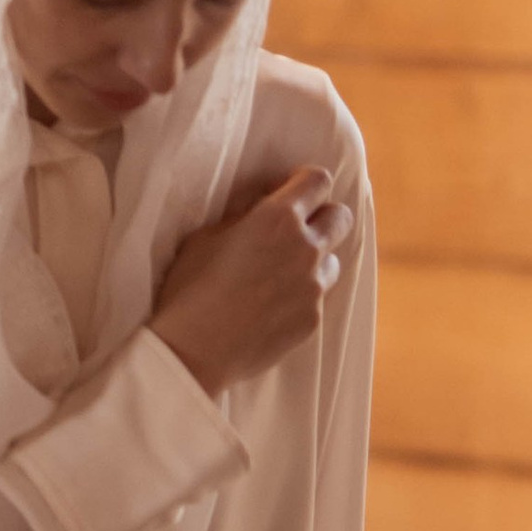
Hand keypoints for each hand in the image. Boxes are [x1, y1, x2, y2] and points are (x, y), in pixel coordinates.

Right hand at [149, 166, 353, 396]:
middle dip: (323, 216)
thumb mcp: (207, 235)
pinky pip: (318, 297)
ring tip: (282, 273)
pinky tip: (272, 306)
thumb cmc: (191, 287)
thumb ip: (245, 212)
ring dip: (316, 259)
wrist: (196, 350)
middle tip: (297, 228)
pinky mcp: (313, 319)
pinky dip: (302, 295)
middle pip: (341, 217)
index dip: (305, 182)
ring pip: (333, 259)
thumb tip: (264, 199)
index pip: (318, 180)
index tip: (289, 191)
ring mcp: (314, 287)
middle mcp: (305, 248)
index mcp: (278, 218)